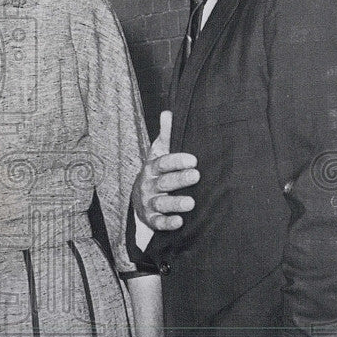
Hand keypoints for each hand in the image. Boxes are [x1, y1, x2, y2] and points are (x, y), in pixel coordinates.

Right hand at [132, 111, 199, 230]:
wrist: (139, 198)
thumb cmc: (155, 172)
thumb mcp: (158, 153)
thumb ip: (166, 136)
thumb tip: (168, 113)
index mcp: (151, 168)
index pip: (162, 163)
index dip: (176, 161)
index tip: (193, 159)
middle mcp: (149, 185)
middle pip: (164, 182)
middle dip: (179, 179)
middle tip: (196, 175)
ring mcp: (149, 203)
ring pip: (161, 203)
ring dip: (175, 203)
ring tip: (191, 202)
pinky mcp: (152, 219)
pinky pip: (159, 222)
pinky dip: (168, 223)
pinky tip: (179, 222)